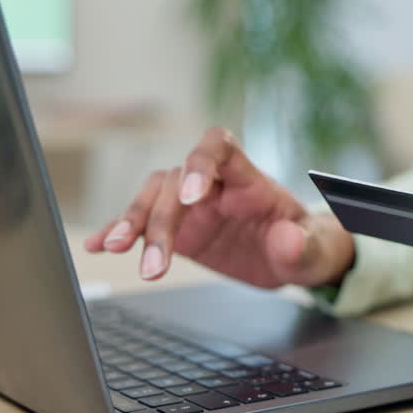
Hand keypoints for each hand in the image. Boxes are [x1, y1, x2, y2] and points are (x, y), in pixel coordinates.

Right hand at [84, 128, 354, 289]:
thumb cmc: (308, 243)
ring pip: (152, 198)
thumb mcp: (316, 249)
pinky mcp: (178, 230)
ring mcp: (191, 206)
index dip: (200, 163)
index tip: (190, 197)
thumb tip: (287, 240)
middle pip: (176, 183)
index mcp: (248, 179)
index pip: (219, 148)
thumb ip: (303, 244)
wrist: (295, 258)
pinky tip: (96, 245)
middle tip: (155, 264)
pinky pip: (141, 224)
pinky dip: (118, 231)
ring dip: (133, 223)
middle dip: (161, 220)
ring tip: (116, 248)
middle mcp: (213, 185)